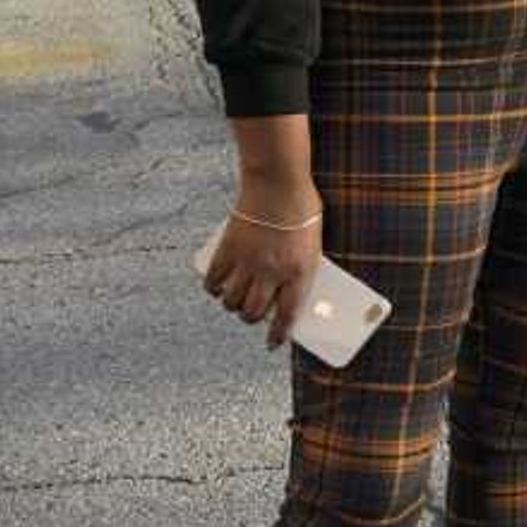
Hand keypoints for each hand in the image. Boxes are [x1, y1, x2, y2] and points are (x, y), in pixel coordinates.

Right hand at [203, 187, 324, 347]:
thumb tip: (290, 289)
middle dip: (251, 319)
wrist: (278, 183)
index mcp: (299, 272)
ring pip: (232, 300)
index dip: (279, 334)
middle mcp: (272, 272)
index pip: (287, 315)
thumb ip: (301, 268)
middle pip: (253, 312)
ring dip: (232, 305)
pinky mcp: (228, 249)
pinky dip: (213, 288)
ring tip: (235, 301)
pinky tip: (216, 288)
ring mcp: (248, 261)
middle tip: (251, 315)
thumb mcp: (313, 244)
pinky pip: (214, 279)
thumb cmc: (302, 211)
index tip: (272, 343)